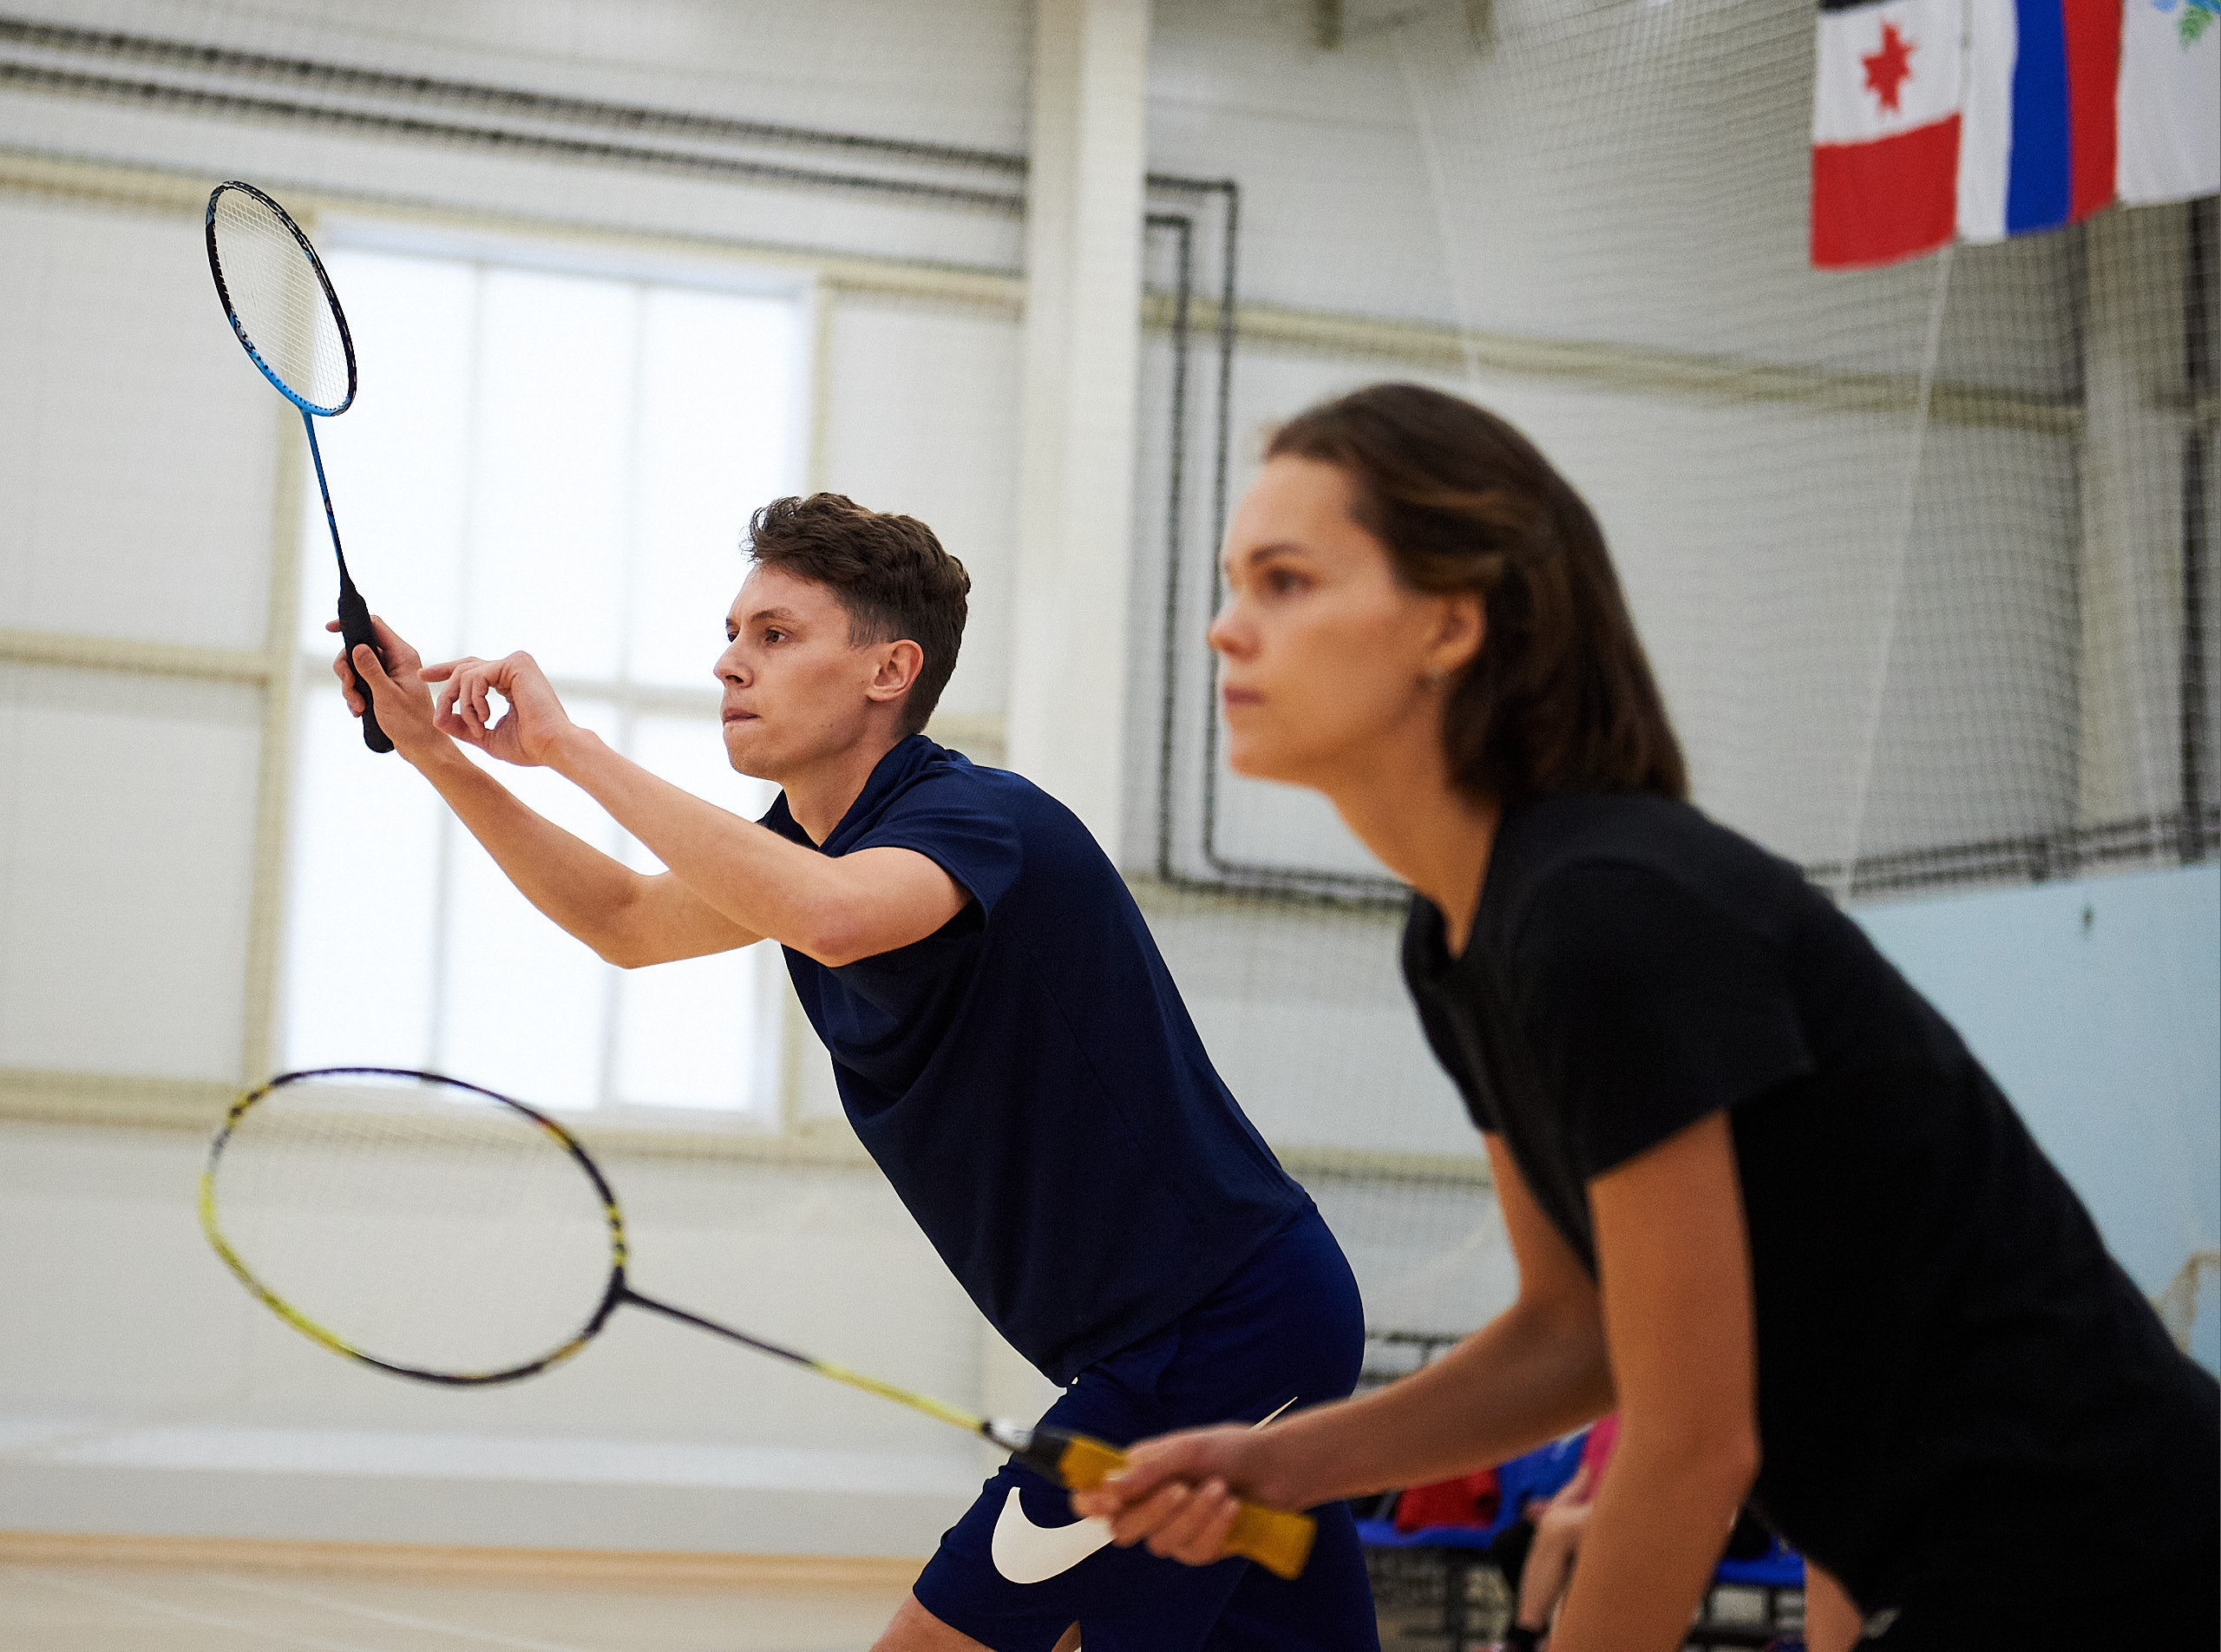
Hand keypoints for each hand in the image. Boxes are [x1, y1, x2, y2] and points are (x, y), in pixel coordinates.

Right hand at [328, 615, 443, 760]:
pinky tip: (359, 710)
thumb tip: (357, 646)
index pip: (375, 625)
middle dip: (347, 669)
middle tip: (350, 688)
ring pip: (355, 666)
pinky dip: (355, 694)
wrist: (420, 746)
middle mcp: (396, 659)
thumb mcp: (387, 696)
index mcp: (403, 655)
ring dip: (350, 686)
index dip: (351, 623)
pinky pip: (359, 681)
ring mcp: (389, 672)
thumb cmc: (410, 723)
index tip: (329, 629)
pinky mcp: (383, 684)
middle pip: (358, 647)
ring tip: (359, 706)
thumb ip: (371, 670)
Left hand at [424, 649, 576, 767]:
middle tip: (439, 714)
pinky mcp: (516, 663)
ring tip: (478, 727)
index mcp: (510, 681)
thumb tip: (438, 719)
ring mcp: (516, 662)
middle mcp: (513, 667)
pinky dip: (474, 699)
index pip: (472, 669)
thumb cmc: (529, 746)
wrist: (552, 747)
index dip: (446, 672)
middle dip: (446, 689)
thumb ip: (464, 725)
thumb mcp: (487, 736)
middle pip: (464, 667)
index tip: (423, 676)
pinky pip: (477, 676)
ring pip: (467, 673)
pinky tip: (485, 717)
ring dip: (463, 704)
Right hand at [1068, 1425, 1294, 1567]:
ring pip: (1160, 1543)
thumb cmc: (1227, 1449)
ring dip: (1193, 1516)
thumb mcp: (1188, 1448)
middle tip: (1182, 1487)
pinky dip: (1214, 1528)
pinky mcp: (1198, 1549)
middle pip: (1122, 1530)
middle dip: (1153, 1511)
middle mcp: (1146, 1507)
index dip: (1090, 1504)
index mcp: (1134, 1476)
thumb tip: (1108, 1485)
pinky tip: (1232, 1507)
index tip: (1109, 1501)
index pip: (1091, 1500)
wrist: (1275, 1468)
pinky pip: (1193, 1552)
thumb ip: (1147, 1468)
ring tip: (1221, 1488)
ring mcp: (1171, 1531)